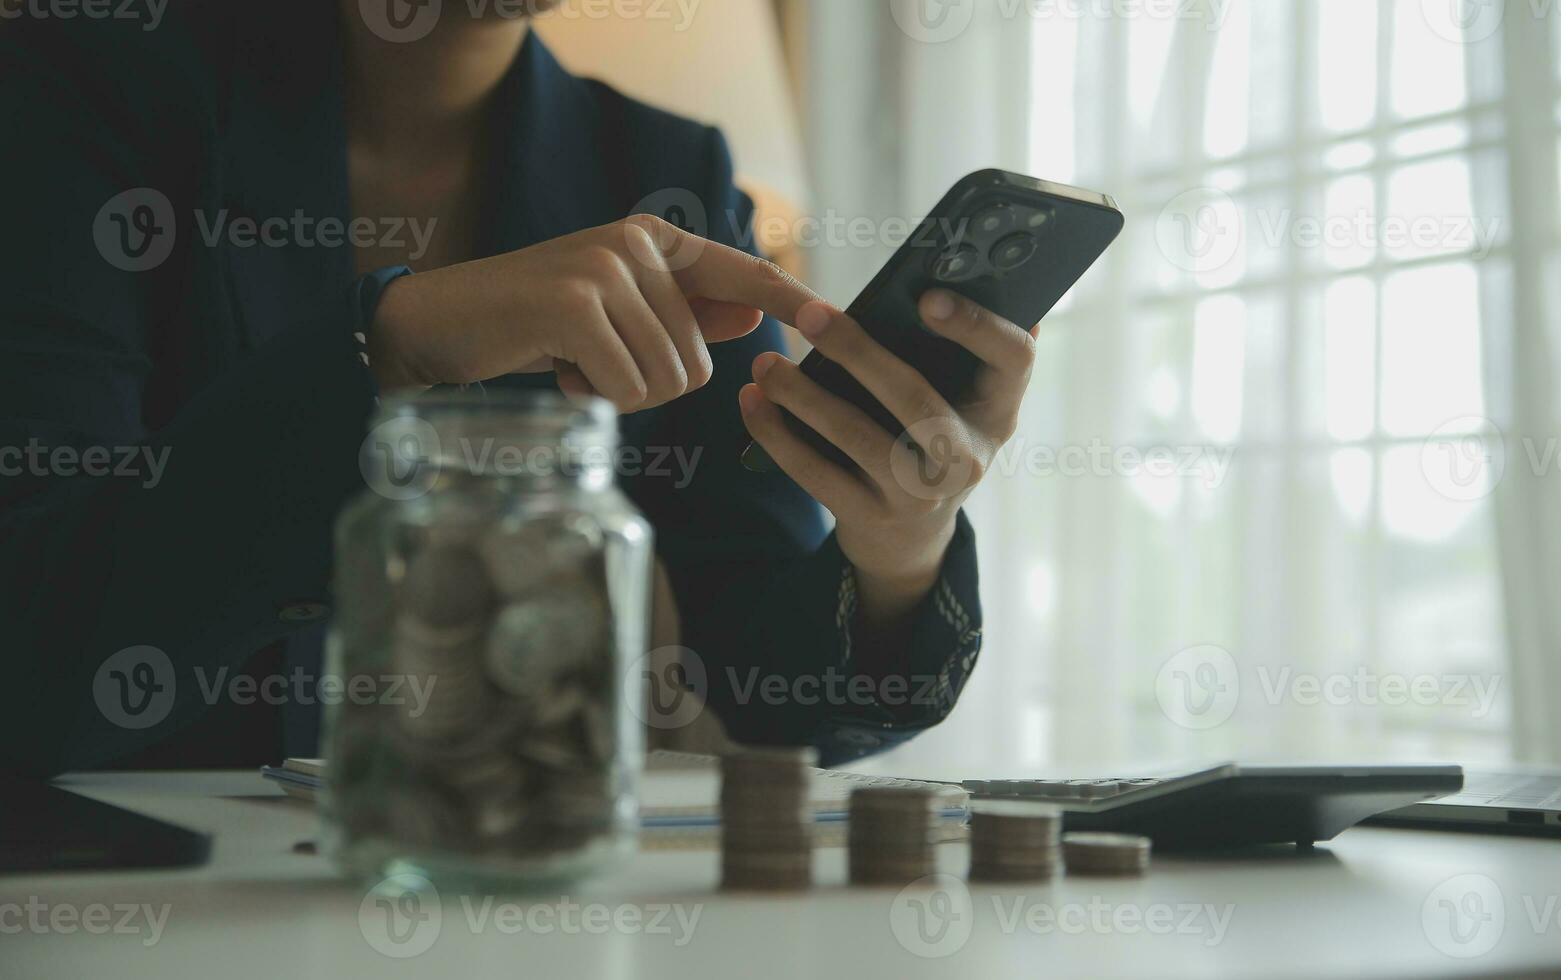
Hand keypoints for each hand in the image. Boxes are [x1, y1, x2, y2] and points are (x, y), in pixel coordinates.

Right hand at [368, 215, 819, 410]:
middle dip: (650, 384)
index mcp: (653, 239)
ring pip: (668, 379)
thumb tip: (752, 316)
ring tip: (573, 363)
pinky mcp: (575, 305)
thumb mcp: (615, 312)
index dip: (789, 300)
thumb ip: (684, 311)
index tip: (833, 321)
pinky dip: (596, 400)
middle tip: (592, 363)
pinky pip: (628, 389)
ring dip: (621, 395)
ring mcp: (604, 270)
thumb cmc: (531, 323)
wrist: (440, 323)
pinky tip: (557, 371)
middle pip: (700, 361)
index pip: (742, 270)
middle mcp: (635, 243)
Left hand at [738, 290, 1034, 590]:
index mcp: (997, 412)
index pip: (1013, 359)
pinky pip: (815, 472)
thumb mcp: (957, 402)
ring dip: (803, 396)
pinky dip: (777, 434)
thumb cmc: (927, 441)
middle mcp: (966, 457)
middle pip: (916, 400)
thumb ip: (953, 349)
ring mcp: (919, 495)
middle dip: (859, 354)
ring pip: (857, 437)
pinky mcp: (870, 517)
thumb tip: (953, 273)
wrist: (909, 538)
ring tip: (766, 363)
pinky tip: (752, 402)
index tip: (927, 296)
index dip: (977, 326)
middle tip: (810, 315)